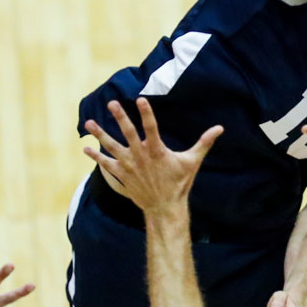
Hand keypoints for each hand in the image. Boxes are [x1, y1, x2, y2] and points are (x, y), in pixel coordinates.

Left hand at [82, 99, 222, 216]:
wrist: (165, 207)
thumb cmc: (179, 183)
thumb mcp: (192, 162)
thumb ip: (204, 143)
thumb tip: (220, 128)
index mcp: (157, 151)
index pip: (151, 127)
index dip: (146, 113)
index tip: (140, 99)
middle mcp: (141, 156)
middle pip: (128, 133)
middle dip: (120, 117)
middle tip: (112, 104)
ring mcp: (129, 166)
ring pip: (111, 147)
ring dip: (100, 135)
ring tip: (89, 123)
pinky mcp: (122, 176)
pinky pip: (106, 165)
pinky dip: (96, 157)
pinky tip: (86, 149)